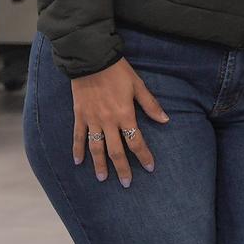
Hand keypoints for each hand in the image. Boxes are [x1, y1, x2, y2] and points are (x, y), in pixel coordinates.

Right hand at [70, 58, 167, 186]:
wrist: (91, 60)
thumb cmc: (118, 72)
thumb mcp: (138, 86)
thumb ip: (151, 105)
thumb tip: (165, 120)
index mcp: (125, 115)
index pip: (136, 141)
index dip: (144, 156)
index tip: (150, 168)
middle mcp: (108, 122)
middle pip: (116, 150)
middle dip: (122, 168)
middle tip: (126, 184)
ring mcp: (92, 120)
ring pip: (96, 148)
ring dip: (99, 164)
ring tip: (102, 179)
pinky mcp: (79, 116)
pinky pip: (77, 137)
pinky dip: (77, 150)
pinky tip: (77, 162)